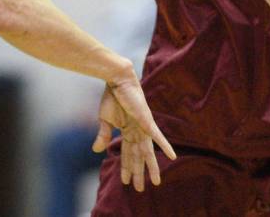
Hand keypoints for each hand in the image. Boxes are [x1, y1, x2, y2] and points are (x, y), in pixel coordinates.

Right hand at [92, 72, 175, 191]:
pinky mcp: (147, 121)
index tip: (126, 181)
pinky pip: (158, 136)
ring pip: (148, 151)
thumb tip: (97, 151)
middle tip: (140, 189)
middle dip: (138, 173)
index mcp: (127, 131)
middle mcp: (137, 131)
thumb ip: (103, 136)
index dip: (126, 168)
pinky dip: (165, 146)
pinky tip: (172, 157)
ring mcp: (143, 127)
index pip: (127, 154)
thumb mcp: (104, 120)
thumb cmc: (111, 97)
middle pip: (138, 156)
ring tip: (155, 182)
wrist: (116, 80)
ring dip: (150, 167)